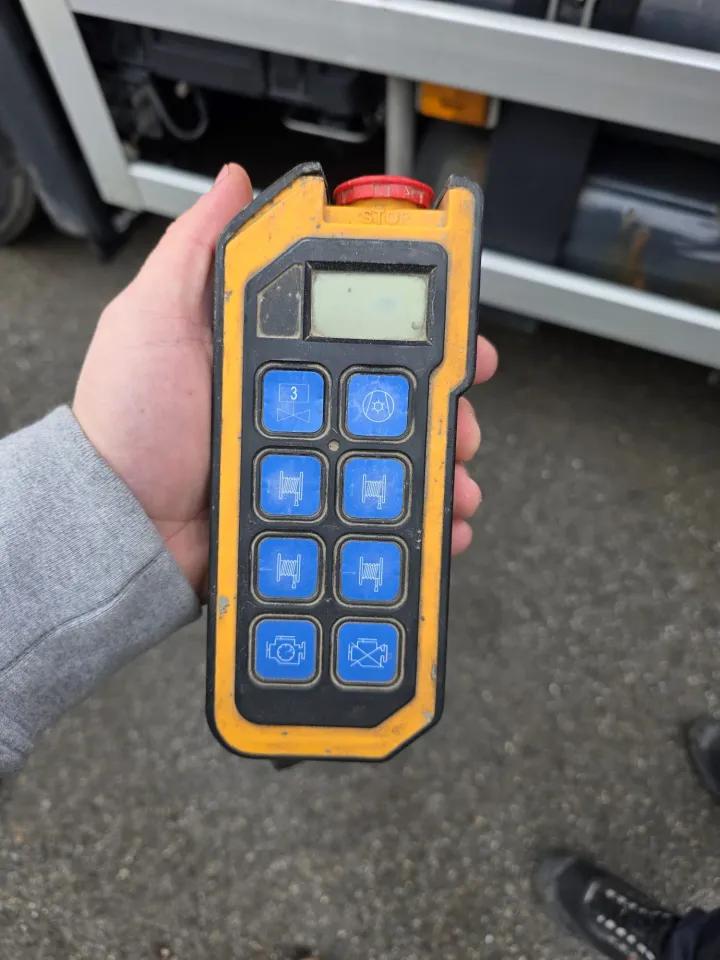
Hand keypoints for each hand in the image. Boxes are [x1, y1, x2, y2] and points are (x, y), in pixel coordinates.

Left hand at [74, 163, 495, 593]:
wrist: (119, 524)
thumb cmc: (129, 423)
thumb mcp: (152, 318)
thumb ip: (198, 251)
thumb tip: (236, 184)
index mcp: (276, 353)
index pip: (362, 327)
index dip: (417, 326)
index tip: (454, 334)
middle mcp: (302, 403)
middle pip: (396, 395)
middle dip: (444, 405)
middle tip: (459, 419)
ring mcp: (312, 459)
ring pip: (399, 457)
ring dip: (440, 465)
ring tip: (454, 482)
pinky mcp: (313, 508)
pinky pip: (378, 513)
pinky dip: (418, 521)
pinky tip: (441, 523)